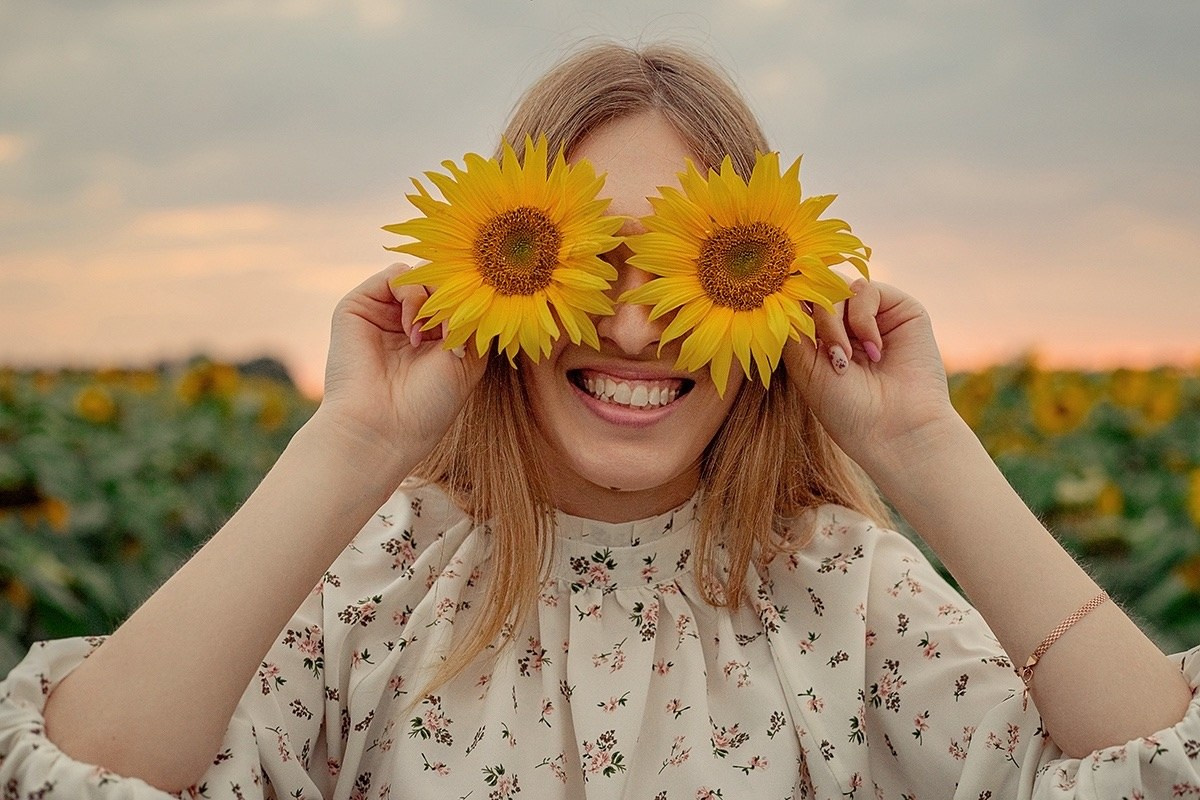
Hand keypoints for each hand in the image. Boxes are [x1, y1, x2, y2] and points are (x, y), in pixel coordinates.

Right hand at [317, 263, 487, 464]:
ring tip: (430, 337)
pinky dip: (414, 295)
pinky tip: (413, 330)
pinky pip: (398, 274)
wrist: (382, 428)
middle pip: (442, 281)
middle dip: (455, 300)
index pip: (459, 296)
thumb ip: (472, 317)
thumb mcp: (468, 358)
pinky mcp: (359, 306)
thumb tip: (470, 283)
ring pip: (423, 274)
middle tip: (452, 333)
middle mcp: (407, 321)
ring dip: (437, 300)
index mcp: (434, 336)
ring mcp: (383, 312)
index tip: (474, 333)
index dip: (471, 306)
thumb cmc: (429, 404)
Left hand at [781, 279, 960, 473]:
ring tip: (845, 359)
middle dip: (815, 318)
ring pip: (836, 287)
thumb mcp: (805, 368)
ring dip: (833, 321)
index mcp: (820, 339)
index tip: (781, 316)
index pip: (798, 303)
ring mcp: (873, 316)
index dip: (789, 305)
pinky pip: (866, 289)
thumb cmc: (846, 409)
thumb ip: (791, 327)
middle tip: (830, 355)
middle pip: (815, 290)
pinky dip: (862, 318)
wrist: (895, 431)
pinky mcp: (901, 310)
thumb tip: (780, 289)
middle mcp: (846, 325)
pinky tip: (874, 350)